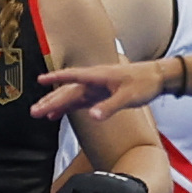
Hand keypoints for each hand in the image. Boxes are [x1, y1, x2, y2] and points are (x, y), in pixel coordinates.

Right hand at [33, 59, 168, 121]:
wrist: (157, 78)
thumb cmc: (144, 83)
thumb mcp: (128, 97)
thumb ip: (109, 107)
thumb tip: (92, 116)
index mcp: (98, 76)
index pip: (72, 77)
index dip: (56, 78)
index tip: (40, 80)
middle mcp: (93, 81)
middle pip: (67, 90)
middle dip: (50, 100)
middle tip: (34, 111)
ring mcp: (95, 88)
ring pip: (70, 96)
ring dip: (55, 104)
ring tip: (39, 113)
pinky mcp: (98, 95)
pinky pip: (78, 102)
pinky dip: (67, 108)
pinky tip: (55, 115)